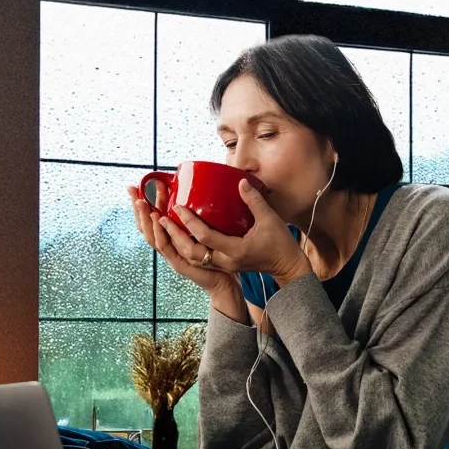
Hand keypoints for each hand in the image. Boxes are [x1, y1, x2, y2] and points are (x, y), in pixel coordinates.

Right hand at [126, 184, 241, 299]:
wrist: (225, 282)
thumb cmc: (216, 255)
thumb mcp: (204, 230)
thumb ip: (197, 214)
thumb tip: (199, 190)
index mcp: (170, 238)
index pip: (151, 219)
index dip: (143, 203)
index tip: (138, 185)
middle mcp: (167, 247)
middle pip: (145, 227)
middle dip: (138, 208)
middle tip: (134, 190)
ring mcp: (171, 256)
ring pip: (152, 237)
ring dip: (145, 218)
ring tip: (142, 202)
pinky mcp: (179, 265)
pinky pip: (167, 248)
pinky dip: (161, 233)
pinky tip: (158, 221)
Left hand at [167, 179, 312, 286]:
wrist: (287, 266)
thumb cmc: (281, 245)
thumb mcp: (270, 220)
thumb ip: (254, 201)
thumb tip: (240, 182)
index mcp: (235, 251)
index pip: (205, 237)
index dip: (190, 222)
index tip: (177, 207)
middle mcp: (226, 261)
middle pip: (192, 252)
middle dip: (174, 236)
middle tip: (161, 218)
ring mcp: (225, 265)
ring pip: (194, 257)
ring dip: (178, 243)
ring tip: (166, 225)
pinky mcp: (225, 264)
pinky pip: (201, 258)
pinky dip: (189, 247)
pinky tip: (183, 234)